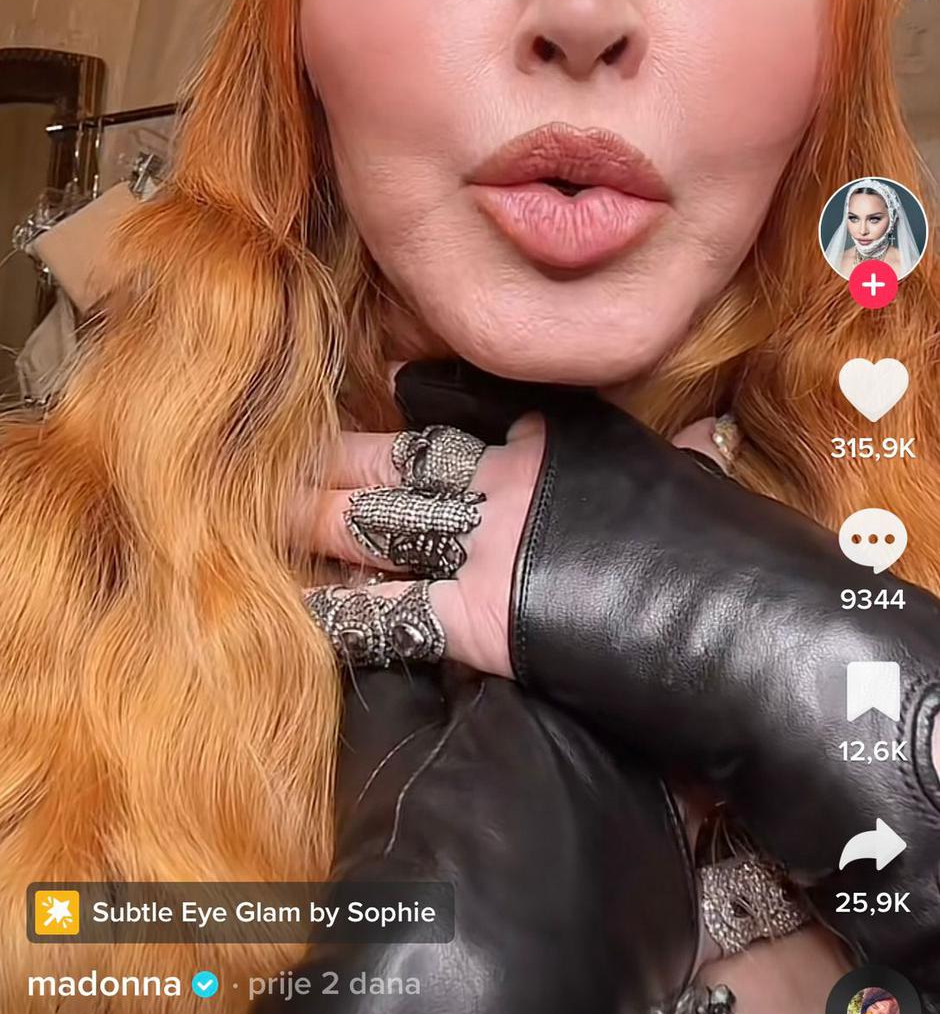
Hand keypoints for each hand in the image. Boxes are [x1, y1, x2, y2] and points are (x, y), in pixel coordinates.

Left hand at [296, 370, 721, 676]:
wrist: (747, 621)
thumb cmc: (732, 549)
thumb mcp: (698, 479)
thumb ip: (681, 453)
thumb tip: (707, 434)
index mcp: (562, 434)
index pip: (474, 400)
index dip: (420, 397)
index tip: (385, 391)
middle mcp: (514, 477)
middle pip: (405, 456)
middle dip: (340, 458)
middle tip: (282, 453)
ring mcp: (490, 543)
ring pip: (378, 520)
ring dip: (316, 519)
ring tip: (265, 513)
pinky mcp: (480, 616)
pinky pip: (392, 611)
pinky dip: (345, 611)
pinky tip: (302, 607)